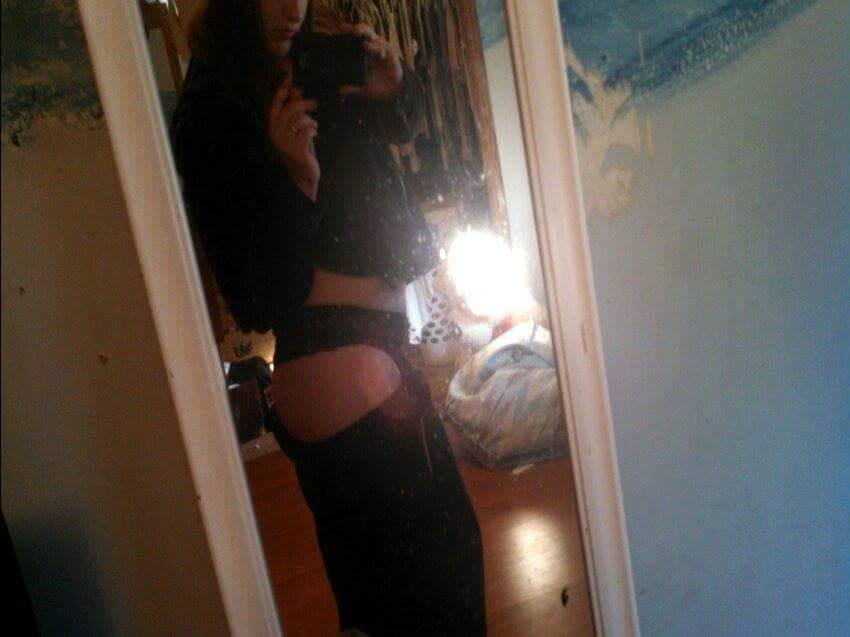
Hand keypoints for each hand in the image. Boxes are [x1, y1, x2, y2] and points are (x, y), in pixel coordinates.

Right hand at [268, 72, 319, 199]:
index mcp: (273, 127)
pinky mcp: (295, 149)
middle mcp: (275, 134)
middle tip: (314, 104)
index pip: (276, 105)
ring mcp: (284, 142)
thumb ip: (295, 111)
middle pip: (290, 109)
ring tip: (314, 126)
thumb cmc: (301, 149)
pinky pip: (307, 130)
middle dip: (304, 104)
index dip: (282, 90)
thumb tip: (296, 90)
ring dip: (310, 121)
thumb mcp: (297, 128)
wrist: (303, 174)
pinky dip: (313, 130)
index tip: (289, 77)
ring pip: (300, 119)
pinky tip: (314, 134)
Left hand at [339, 22, 402, 99]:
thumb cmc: (378, 87)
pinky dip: (373, 46)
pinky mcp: (389, 52)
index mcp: (363, 54)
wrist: (394, 93)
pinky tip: (366, 46)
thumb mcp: (364, 89)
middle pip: (362, 33)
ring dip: (364, 31)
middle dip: (354, 28)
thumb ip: (353, 89)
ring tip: (356, 31)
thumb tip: (341, 91)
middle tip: (345, 28)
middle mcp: (371, 48)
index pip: (355, 40)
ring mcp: (380, 48)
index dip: (348, 33)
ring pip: (371, 35)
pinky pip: (381, 46)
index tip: (340, 29)